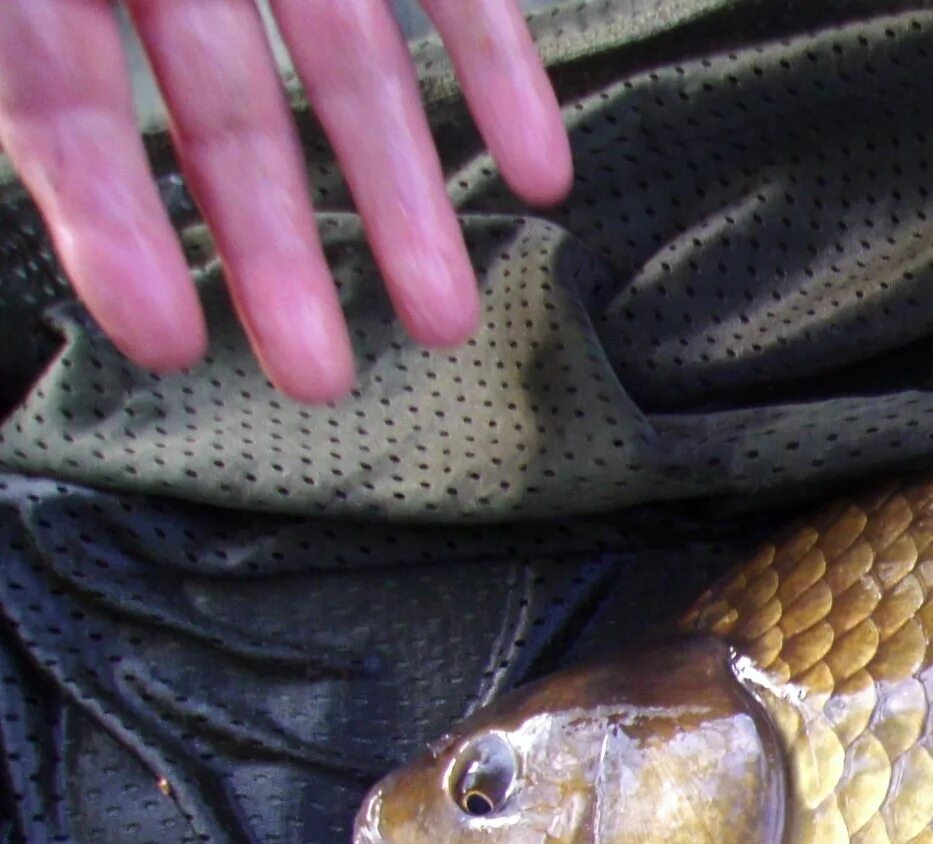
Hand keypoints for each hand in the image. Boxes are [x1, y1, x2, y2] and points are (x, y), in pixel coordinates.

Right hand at [0, 0, 571, 401]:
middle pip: (225, 111)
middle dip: (275, 248)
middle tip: (321, 381)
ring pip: (348, 60)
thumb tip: (37, 116)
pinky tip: (545, 176)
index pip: (59, 102)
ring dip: (402, 191)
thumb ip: (21, 37)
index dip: (112, 223)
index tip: (164, 345)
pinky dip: (499, 68)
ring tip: (445, 323)